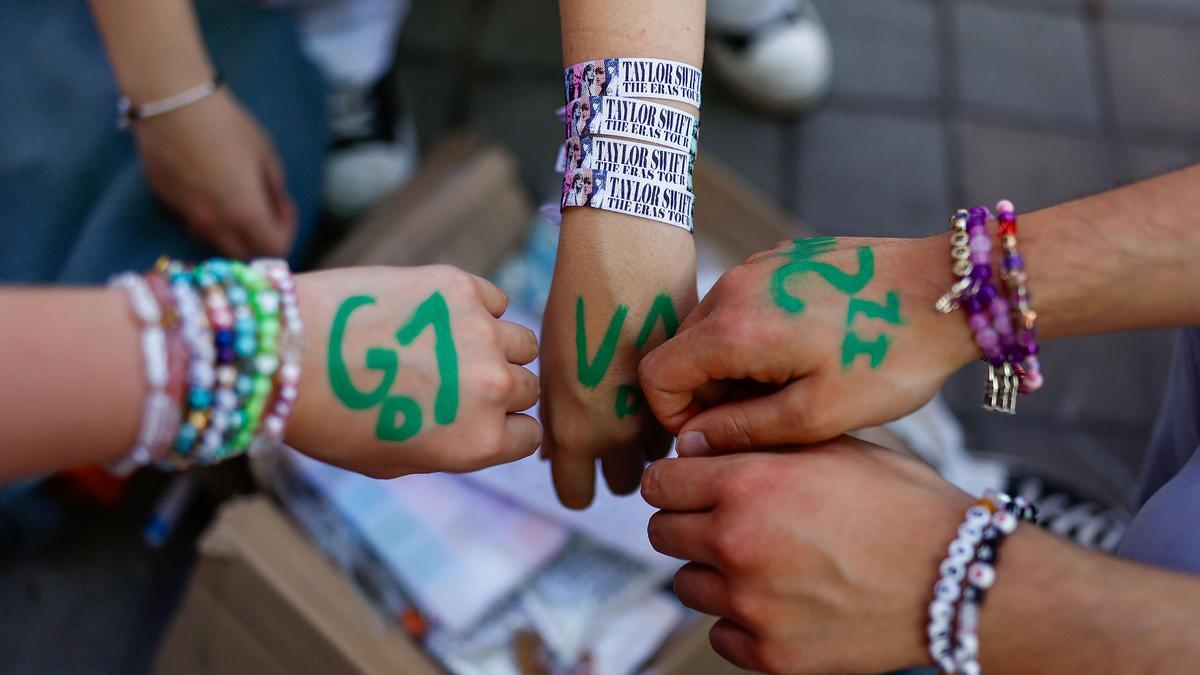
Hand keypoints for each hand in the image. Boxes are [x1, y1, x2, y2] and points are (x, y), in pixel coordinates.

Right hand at [133, 88, 296, 257]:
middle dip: (260, 240)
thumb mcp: (265, 154)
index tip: (285, 206)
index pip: (274, 248)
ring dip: (233, 232)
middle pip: (244, 255)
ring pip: (215, 242)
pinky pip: (192, 222)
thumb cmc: (226, 125)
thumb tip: (276, 207)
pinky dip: (208, 216)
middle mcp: (214, 223)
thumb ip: (274, 189)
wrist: (171, 103)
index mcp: (245, 212)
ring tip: (237, 200)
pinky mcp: (166, 201)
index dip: (287, 230)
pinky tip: (210, 187)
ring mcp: (186, 216)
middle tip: (266, 212)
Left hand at [286, 265, 540, 476]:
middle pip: (528, 387)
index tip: (479, 417)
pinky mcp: (459, 286)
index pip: (529, 435)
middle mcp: (492, 388)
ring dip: (496, 346)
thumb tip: (478, 426)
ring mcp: (480, 332)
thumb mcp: (393, 461)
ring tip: (451, 346)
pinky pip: (494, 299)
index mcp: (480, 442)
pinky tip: (438, 316)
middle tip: (458, 380)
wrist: (286, 354)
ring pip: (521, 341)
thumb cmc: (328, 418)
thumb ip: (449, 446)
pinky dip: (478, 308)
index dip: (505, 427)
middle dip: (501, 388)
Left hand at [539, 218, 696, 508]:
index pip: (577, 496)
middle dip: (621, 467)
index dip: (577, 483)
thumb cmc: (576, 298)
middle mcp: (622, 433)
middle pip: (629, 485)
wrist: (627, 248)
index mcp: (576, 429)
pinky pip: (693, 416)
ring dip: (657, 438)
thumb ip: (558, 416)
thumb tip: (555, 456)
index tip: (580, 467)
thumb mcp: (553, 361)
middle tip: (616, 433)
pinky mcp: (699, 386)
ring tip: (646, 397)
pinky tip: (672, 374)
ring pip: (666, 453)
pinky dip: (687, 408)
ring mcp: (666, 411)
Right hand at [639, 235, 976, 454]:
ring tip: (790, 388)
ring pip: (711, 327)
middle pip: (681, 350)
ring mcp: (758, 265)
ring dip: (732, 366)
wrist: (949, 290)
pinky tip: (806, 353)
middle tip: (764, 420)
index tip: (718, 438)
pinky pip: (743, 304)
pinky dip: (754, 336)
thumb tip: (690, 444)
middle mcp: (734, 286)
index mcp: (734, 326)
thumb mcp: (818, 414)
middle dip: (706, 394)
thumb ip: (742, 431)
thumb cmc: (890, 356)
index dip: (675, 418)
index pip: (658, 375)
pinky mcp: (782, 258)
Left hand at [642, 438, 971, 673]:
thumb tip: (703, 446)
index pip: (660, 480)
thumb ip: (760, 444)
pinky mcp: (771, 653)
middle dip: (687, 522)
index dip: (676, 478)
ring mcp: (751, 605)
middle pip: (662, 532)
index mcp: (748, 484)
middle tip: (726, 520)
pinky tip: (780, 600)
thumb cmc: (902, 504)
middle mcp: (737, 544)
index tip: (690, 483)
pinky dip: (740, 620)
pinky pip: (721, 633)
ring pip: (686, 585)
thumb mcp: (833, 447)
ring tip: (762, 562)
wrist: (957, 579)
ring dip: (712, 572)